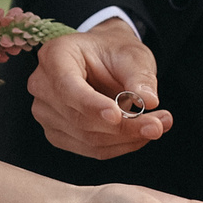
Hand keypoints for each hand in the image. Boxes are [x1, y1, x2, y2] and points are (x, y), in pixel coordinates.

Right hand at [30, 18, 171, 159]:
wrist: (104, 61)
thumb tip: (149, 101)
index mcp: (54, 56)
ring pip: (87, 139)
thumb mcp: (132, 54)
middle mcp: (42, 86)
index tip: (118, 115)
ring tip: (158, 125)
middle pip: (79, 118)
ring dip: (126, 139)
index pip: (67, 87)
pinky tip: (139, 134)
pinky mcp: (58, 133)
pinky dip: (119, 145)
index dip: (91, 105)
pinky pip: (90, 149)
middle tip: (160, 123)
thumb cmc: (114, 52)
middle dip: (123, 127)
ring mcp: (46, 113)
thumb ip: (139, 76)